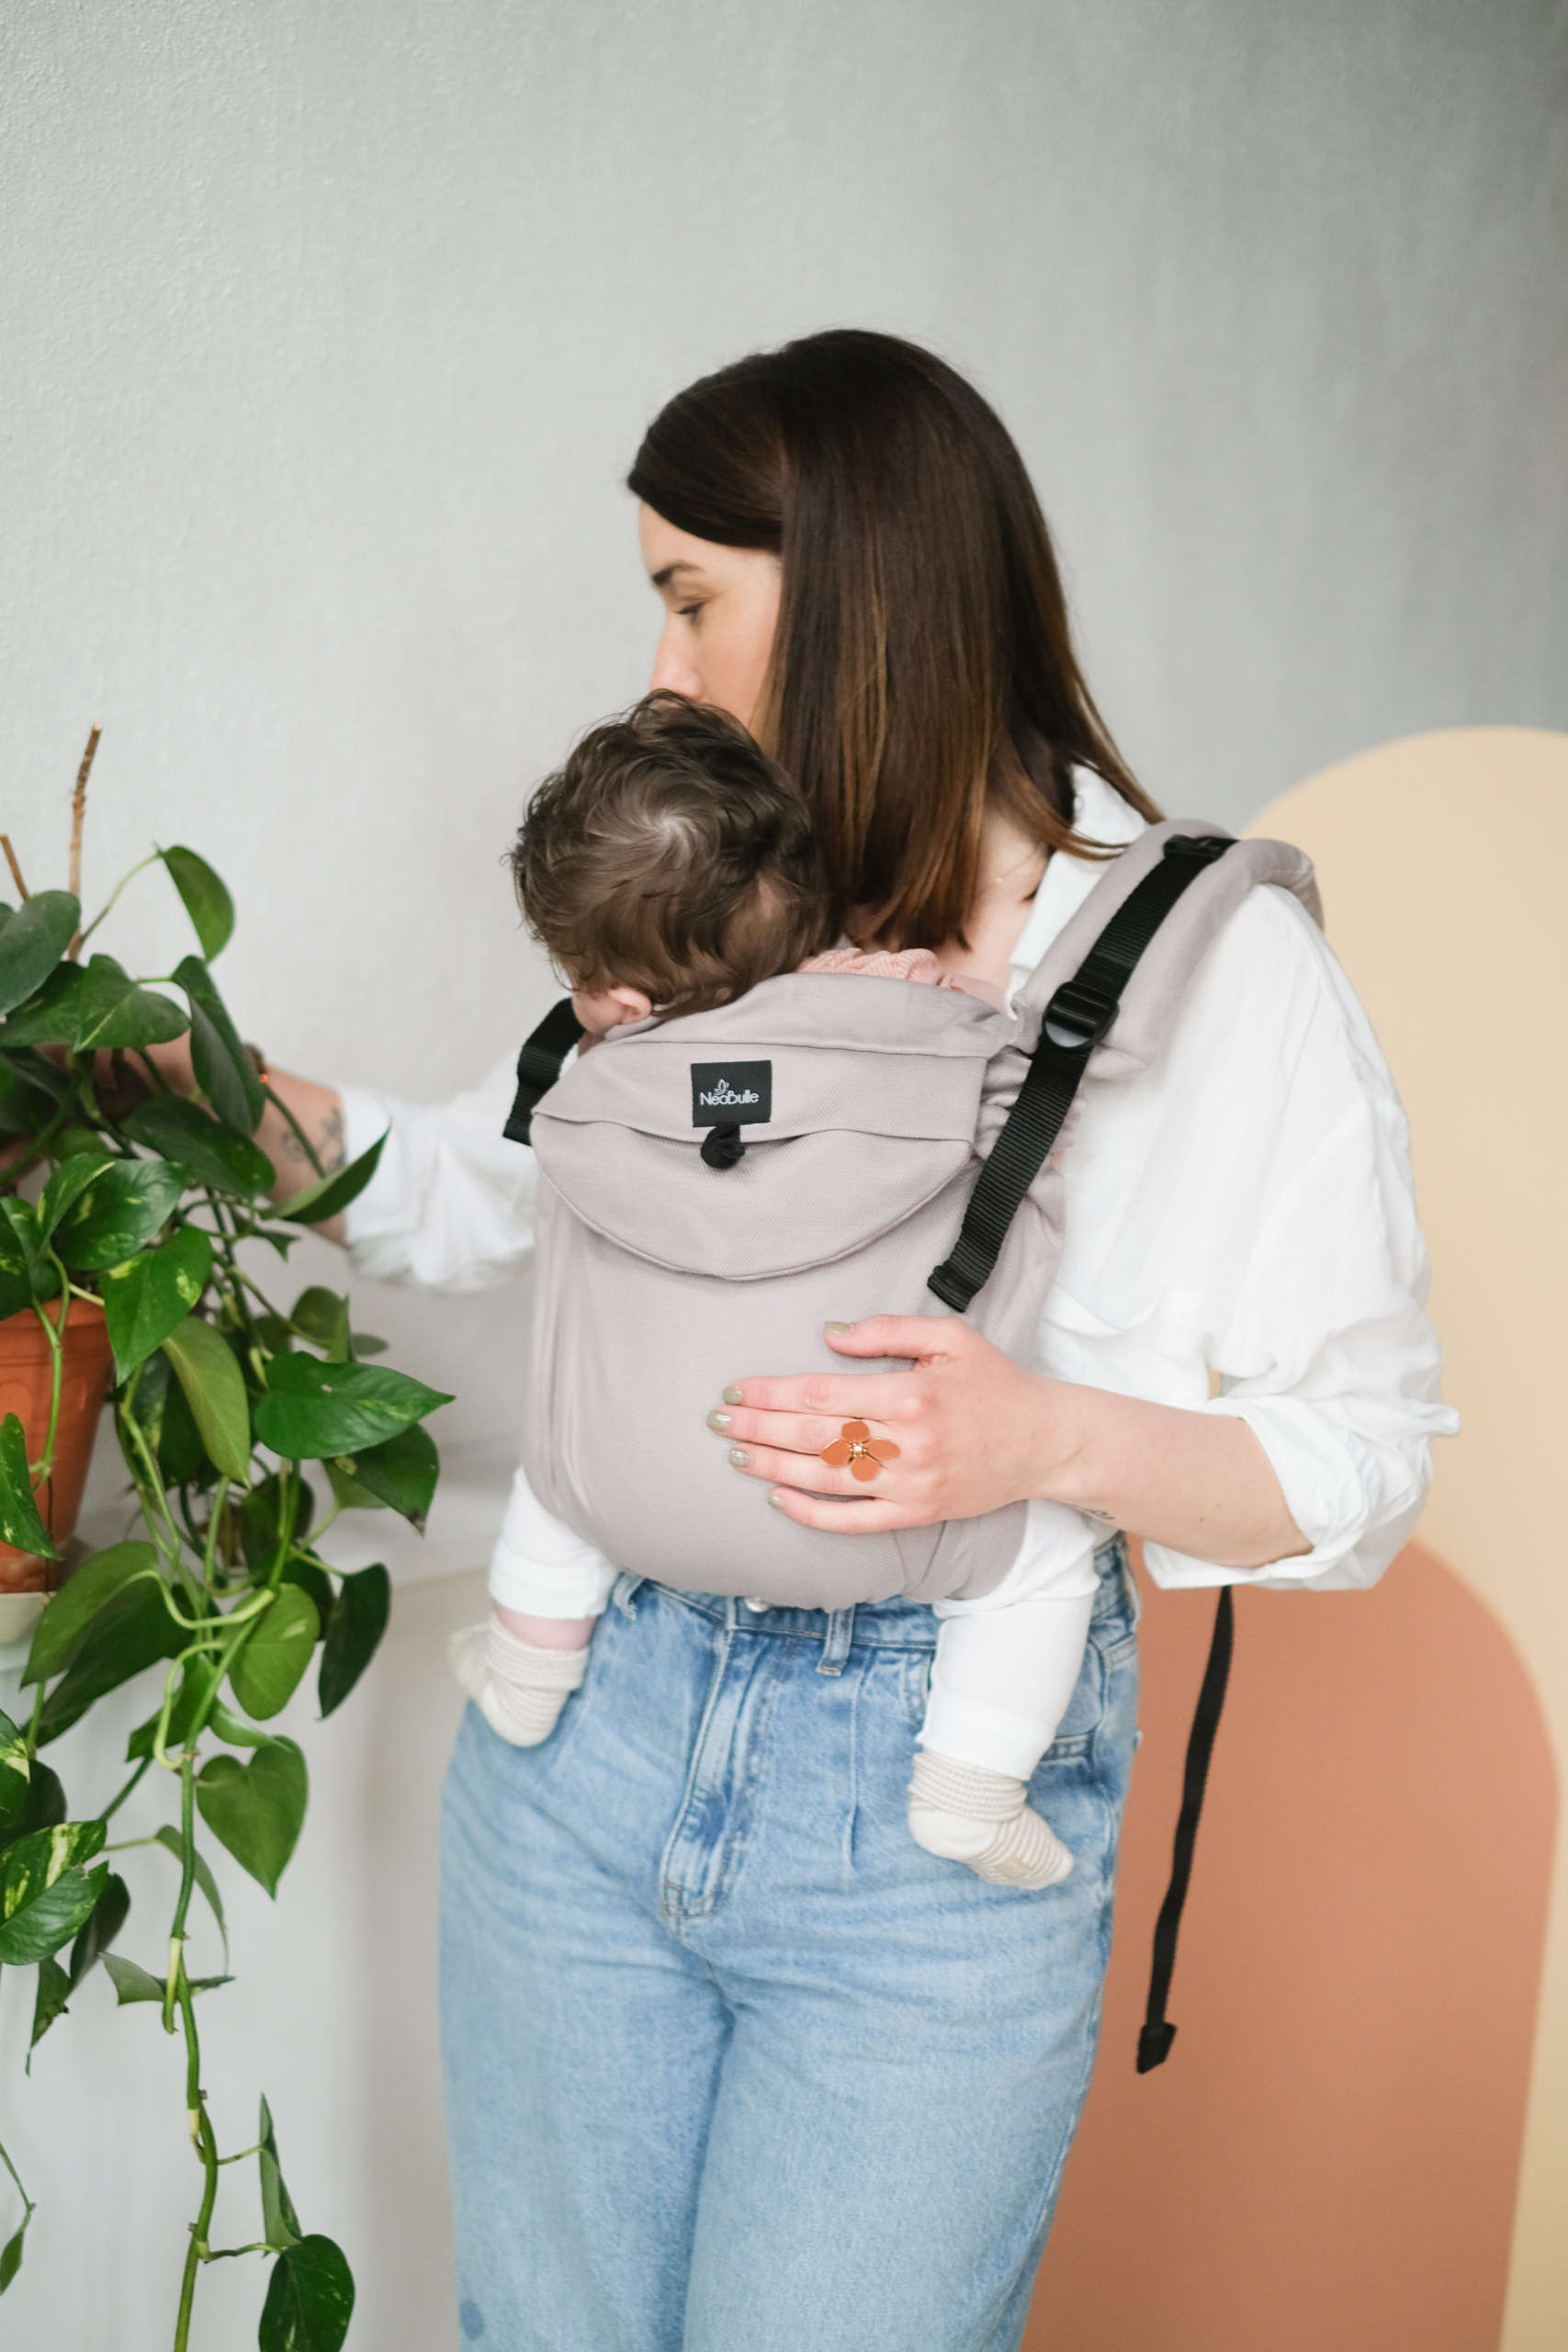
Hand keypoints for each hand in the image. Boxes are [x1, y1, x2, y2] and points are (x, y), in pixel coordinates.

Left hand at [713, 1315, 1066, 1533]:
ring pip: (825, 1479)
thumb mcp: (950, 1337)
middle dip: (758, 1428)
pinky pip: (854, 1521)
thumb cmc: (995, 1383)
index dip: (771, 1393)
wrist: (1046, 1441)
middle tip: (717, 1422)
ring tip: (737, 1456)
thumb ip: (888, 1331)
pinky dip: (812, 1514)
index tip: (737, 1390)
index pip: (821, 1393)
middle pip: (812, 1437)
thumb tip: (829, 1335)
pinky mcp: (918, 1514)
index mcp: (910, 1394)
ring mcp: (911, 1484)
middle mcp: (907, 1443)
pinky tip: (779, 1500)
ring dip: (773, 1469)